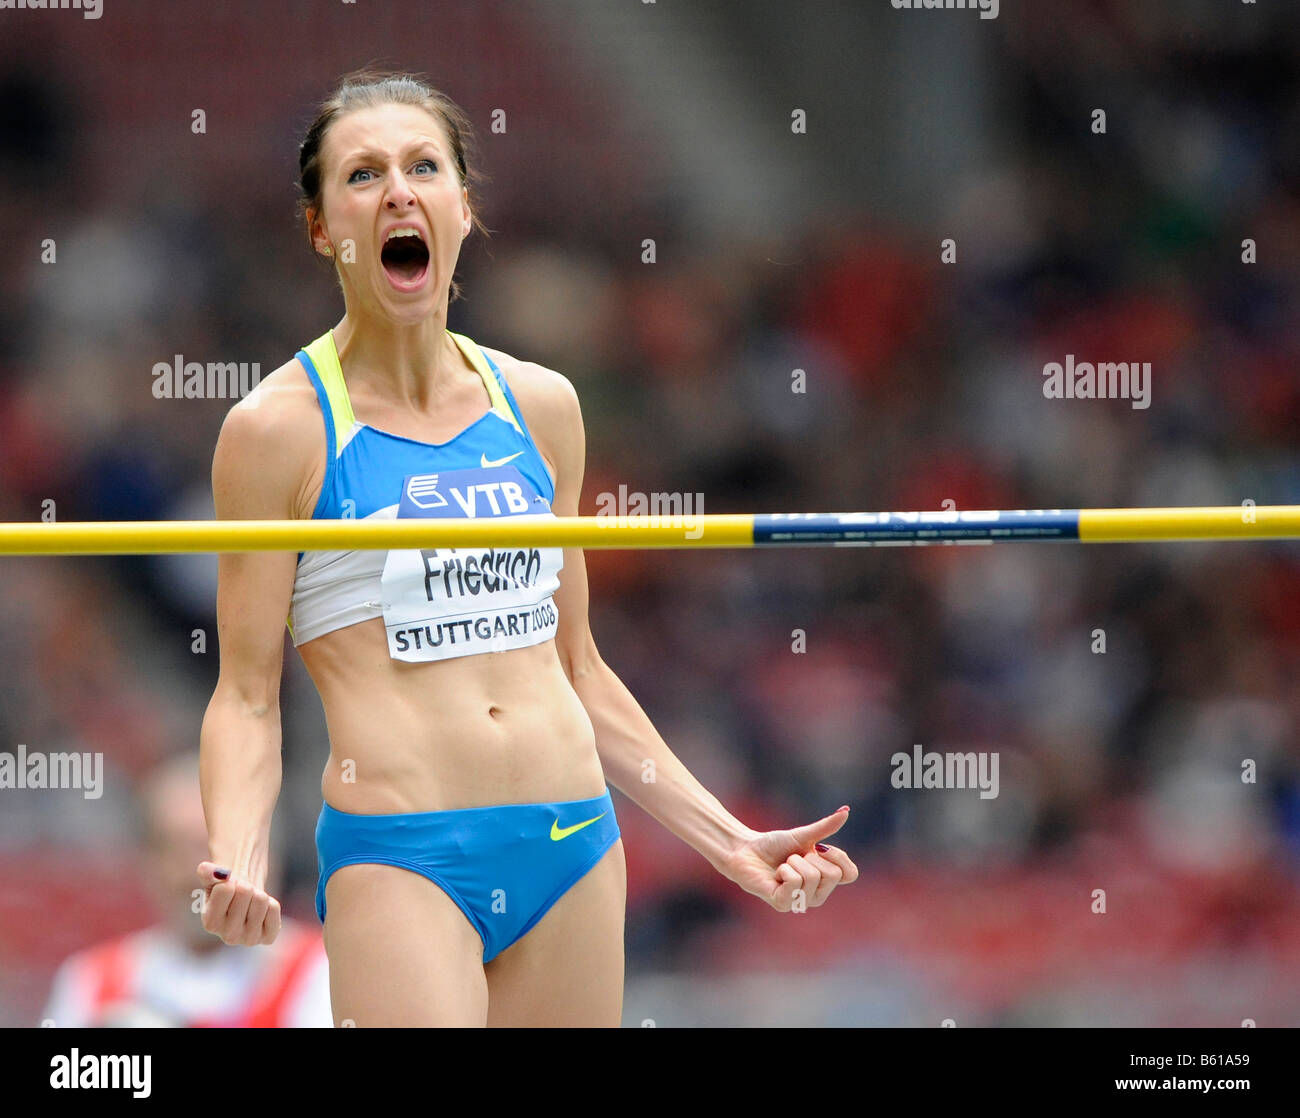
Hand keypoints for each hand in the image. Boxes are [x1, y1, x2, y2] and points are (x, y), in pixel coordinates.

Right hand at [196, 861, 281, 945]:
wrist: (245, 904)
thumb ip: (208, 874)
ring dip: (258, 894)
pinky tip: (262, 911)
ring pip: (261, 899)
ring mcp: (248, 939)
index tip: (228, 888)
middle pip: (245, 891)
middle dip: (245, 886)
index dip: (230, 881)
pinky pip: (274, 909)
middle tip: (242, 895)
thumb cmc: (227, 892)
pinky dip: (271, 903)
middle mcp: (228, 937)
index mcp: (210, 923)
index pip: (225, 888)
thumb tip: (205, 868)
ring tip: (251, 903)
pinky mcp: (267, 938)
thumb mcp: (214, 881)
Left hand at [716, 806, 858, 911]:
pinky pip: (794, 882)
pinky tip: (775, 875)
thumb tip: (846, 811)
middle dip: (810, 857)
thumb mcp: (803, 835)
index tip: (820, 847)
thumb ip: (825, 827)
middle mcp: (816, 896)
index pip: (850, 874)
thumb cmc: (774, 845)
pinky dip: (784, 870)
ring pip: (812, 876)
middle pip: (832, 875)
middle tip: (793, 858)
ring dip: (793, 862)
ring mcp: (800, 902)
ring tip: (783, 865)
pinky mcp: (782, 904)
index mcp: (825, 882)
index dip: (839, 857)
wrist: (746, 850)